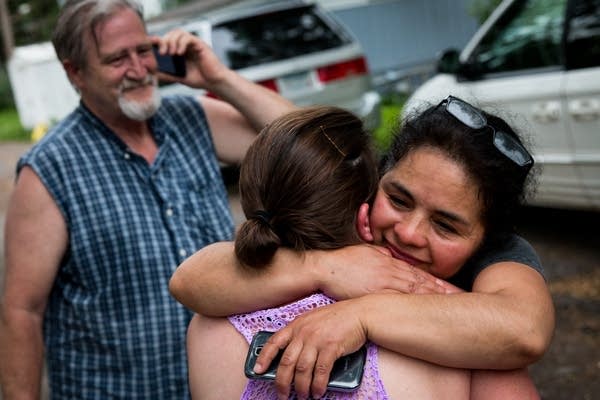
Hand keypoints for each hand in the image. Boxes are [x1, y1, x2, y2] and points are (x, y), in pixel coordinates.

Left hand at [151, 29, 229, 89]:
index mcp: (180, 51)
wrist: (215, 83)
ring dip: (172, 40)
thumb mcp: (179, 77)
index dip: (158, 41)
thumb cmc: (200, 79)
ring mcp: (193, 44)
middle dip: (164, 41)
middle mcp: (186, 45)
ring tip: (171, 53)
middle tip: (162, 53)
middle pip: (171, 33)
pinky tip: (179, 53)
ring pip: (179, 32)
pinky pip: (189, 37)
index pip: (167, 40)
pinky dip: (182, 43)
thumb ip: (167, 74)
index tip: (151, 47)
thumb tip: (153, 72)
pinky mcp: (200, 45)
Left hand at [253, 300, 366, 398]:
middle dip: (282, 382)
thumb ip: (300, 334)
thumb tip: (291, 355)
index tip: (258, 371)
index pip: (274, 342)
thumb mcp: (312, 320)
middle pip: (287, 362)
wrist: (359, 313)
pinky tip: (317, 392)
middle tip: (282, 394)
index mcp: (296, 324)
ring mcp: (317, 339)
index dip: (264, 358)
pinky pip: (321, 371)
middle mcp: (304, 332)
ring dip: (301, 387)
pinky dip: (318, 385)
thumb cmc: (337, 318)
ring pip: (302, 370)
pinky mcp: (331, 347)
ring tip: (302, 396)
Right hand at [313, 244, 459, 299]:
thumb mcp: (365, 251)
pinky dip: (415, 306)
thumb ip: (380, 253)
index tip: (452, 288)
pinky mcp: (375, 293)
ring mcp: (384, 281)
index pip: (418, 273)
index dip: (437, 281)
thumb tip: (389, 254)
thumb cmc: (342, 262)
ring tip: (452, 305)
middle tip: (463, 299)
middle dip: (443, 291)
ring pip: (415, 290)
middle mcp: (390, 270)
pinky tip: (426, 312)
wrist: (324, 268)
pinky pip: (399, 301)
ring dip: (434, 297)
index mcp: (389, 261)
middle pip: (422, 282)